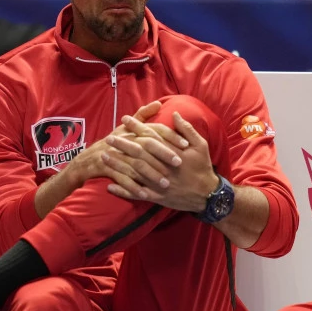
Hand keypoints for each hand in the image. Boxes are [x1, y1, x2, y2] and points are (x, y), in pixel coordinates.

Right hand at [61, 102, 169, 189]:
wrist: (89, 160)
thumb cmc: (114, 142)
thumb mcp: (126, 127)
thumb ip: (143, 115)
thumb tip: (158, 104)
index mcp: (133, 131)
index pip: (155, 131)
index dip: (170, 137)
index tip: (186, 145)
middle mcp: (126, 141)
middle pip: (147, 146)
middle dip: (164, 154)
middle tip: (179, 163)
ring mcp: (117, 155)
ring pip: (137, 164)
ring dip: (151, 174)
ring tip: (165, 184)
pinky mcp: (108, 168)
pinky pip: (122, 179)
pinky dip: (132, 187)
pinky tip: (144, 194)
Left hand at [103, 111, 217, 212]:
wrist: (208, 195)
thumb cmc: (203, 168)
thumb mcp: (201, 145)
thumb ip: (187, 129)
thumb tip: (175, 114)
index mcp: (172, 152)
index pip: (151, 136)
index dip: (136, 127)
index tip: (124, 119)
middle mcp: (162, 166)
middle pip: (138, 152)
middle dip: (122, 144)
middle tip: (108, 137)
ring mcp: (158, 182)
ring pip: (134, 172)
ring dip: (118, 164)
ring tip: (104, 156)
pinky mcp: (156, 196)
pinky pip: (136, 194)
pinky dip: (122, 191)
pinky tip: (109, 186)